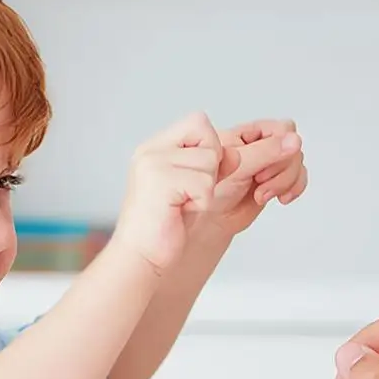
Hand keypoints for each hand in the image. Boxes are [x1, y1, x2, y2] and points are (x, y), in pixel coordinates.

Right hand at [112, 112, 222, 273]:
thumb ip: (214, 166)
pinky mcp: (161, 181)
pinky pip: (204, 184)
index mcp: (156, 147)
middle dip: (211, 172)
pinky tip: (180, 211)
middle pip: (210, 141)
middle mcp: (152, 150)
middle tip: (188, 195)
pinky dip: (201, 203)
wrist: (141, 256)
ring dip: (206, 190)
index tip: (198, 178)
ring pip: (211, 162)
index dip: (211, 148)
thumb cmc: (166, 226)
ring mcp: (154, 164)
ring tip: (182, 204)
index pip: (199, 122)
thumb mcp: (194, 188)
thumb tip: (237, 154)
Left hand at [189, 118, 306, 237]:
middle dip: (281, 170)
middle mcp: (261, 146)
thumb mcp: (239, 166)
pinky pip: (299, 178)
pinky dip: (294, 189)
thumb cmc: (214, 190)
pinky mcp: (276, 181)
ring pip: (298, 163)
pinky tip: (281, 198)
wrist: (212, 220)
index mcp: (248, 133)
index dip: (280, 149)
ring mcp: (270, 164)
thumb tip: (295, 141)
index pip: (283, 129)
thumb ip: (267, 152)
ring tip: (262, 194)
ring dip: (285, 182)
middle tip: (260, 182)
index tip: (262, 168)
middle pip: (293, 147)